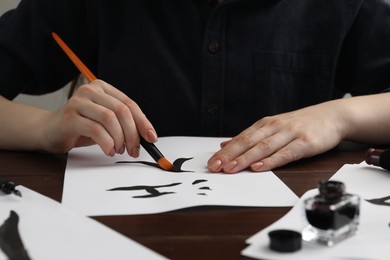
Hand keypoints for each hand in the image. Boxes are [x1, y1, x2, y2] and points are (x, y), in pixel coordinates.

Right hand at [40, 80, 156, 156]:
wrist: (49, 131)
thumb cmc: (82, 127)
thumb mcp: (106, 122)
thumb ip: (124, 124)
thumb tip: (147, 137)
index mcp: (103, 88)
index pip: (129, 104)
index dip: (143, 122)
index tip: (151, 138)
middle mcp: (91, 90)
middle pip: (122, 110)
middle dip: (133, 133)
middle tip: (134, 150)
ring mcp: (78, 101)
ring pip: (110, 119)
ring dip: (119, 139)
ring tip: (118, 150)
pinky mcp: (69, 116)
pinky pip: (96, 130)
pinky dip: (106, 143)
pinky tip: (108, 150)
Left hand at [207, 100, 347, 172]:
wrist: (332, 115)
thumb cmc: (301, 124)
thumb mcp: (273, 127)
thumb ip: (251, 137)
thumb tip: (225, 145)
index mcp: (265, 124)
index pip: (241, 138)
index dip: (225, 151)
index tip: (212, 162)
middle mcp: (275, 127)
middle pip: (248, 142)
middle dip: (230, 155)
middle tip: (215, 167)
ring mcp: (290, 134)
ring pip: (263, 147)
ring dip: (245, 159)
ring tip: (231, 169)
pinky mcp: (305, 143)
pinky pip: (286, 153)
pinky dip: (271, 160)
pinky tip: (259, 167)